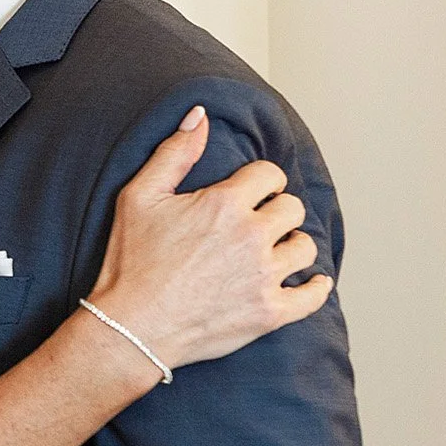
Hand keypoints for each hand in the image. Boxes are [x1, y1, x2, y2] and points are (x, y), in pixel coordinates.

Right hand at [86, 106, 332, 373]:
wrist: (130, 329)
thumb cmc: (130, 263)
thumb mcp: (139, 197)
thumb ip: (175, 153)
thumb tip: (200, 115)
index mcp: (225, 204)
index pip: (270, 175)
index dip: (261, 181)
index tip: (252, 192)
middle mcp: (252, 237)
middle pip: (292, 208)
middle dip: (278, 210)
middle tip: (261, 222)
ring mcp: (264, 278)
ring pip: (305, 247)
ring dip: (292, 245)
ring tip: (276, 251)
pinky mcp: (268, 314)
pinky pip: (312, 296)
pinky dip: (315, 287)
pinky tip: (310, 282)